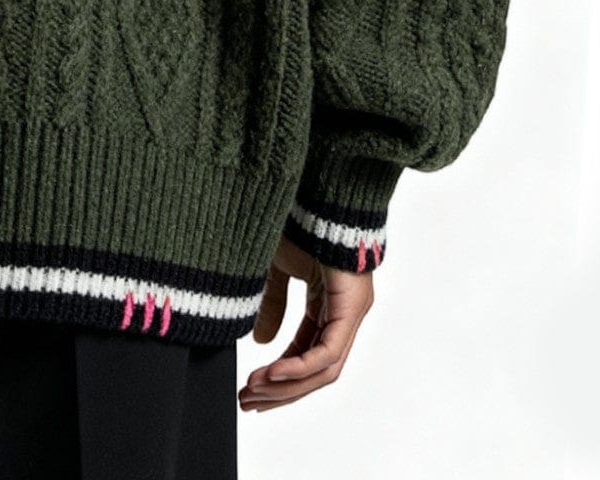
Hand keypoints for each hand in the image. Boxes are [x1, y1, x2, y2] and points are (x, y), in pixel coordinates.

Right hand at [238, 233, 372, 410]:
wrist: (317, 196)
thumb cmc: (300, 224)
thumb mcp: (277, 270)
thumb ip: (272, 305)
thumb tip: (261, 341)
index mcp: (328, 306)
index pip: (306, 355)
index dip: (279, 377)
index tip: (250, 389)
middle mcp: (344, 316)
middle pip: (315, 372)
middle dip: (280, 391)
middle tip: (247, 402)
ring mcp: (351, 314)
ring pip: (323, 370)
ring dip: (287, 386)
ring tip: (254, 392)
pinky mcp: (352, 309)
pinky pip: (328, 352)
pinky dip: (299, 368)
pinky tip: (273, 374)